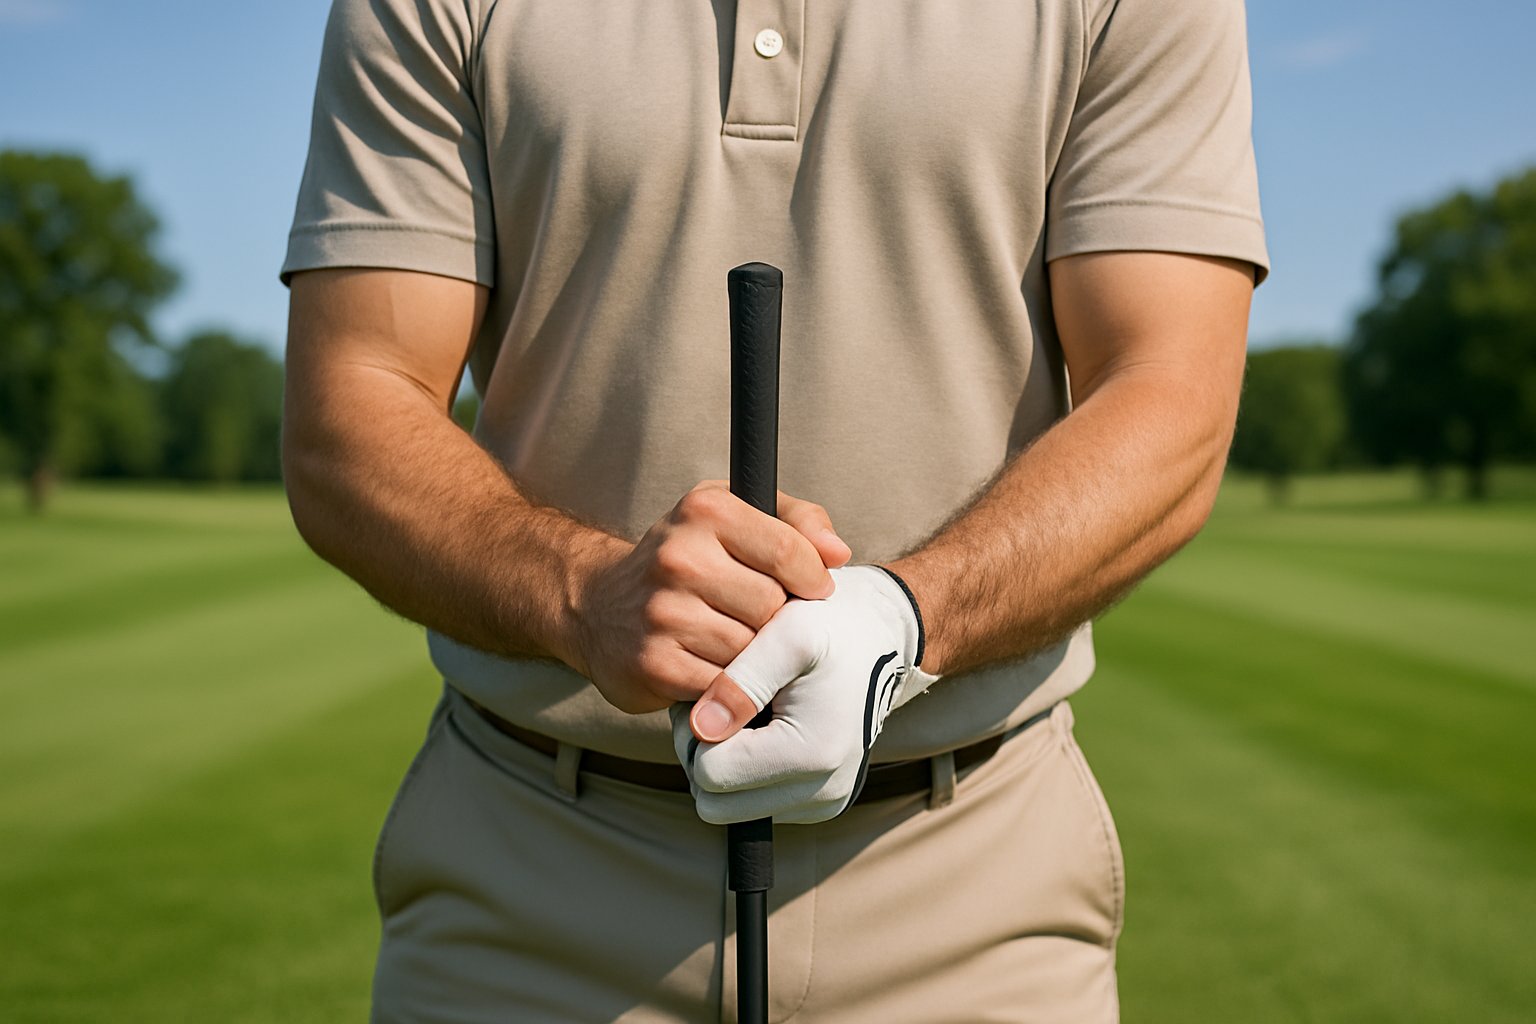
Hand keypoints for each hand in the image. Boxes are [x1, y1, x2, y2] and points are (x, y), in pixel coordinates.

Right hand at [569, 482, 850, 714]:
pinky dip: (729, 684)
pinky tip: (710, 665)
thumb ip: (797, 523)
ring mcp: (662, 613)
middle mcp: (678, 557)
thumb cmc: (685, 561)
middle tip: (754, 618)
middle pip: (773, 606)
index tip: (809, 592)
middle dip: (775, 619)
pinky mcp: (654, 664)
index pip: (789, 551)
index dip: (812, 579)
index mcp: (705, 510)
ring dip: (753, 654)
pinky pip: (727, 685)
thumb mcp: (736, 518)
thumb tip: (838, 555)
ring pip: (752, 649)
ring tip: (730, 640)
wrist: (598, 606)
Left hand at [670, 565, 939, 823]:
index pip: (709, 774)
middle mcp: (823, 794)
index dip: (693, 733)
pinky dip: (748, 771)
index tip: (708, 692)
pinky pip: (755, 805)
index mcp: (812, 755)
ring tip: (744, 711)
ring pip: (730, 808)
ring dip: (724, 764)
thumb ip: (741, 680)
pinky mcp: (821, 805)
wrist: (879, 641)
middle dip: (703, 755)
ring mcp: (824, 805)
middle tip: (717, 705)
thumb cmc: (831, 628)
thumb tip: (700, 729)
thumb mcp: (790, 633)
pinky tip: (764, 728)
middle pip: (715, 804)